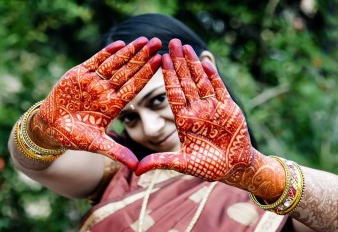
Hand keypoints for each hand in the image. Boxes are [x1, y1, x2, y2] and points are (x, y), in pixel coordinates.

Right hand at [34, 37, 161, 169]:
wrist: (51, 128)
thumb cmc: (75, 137)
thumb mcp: (97, 145)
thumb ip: (117, 152)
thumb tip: (138, 168)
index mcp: (114, 105)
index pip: (134, 87)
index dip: (146, 74)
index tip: (160, 62)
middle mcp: (107, 91)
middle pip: (128, 71)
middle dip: (142, 57)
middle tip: (157, 43)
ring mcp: (94, 81)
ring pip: (114, 63)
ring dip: (128, 51)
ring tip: (143, 40)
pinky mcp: (79, 74)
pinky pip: (95, 61)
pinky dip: (106, 52)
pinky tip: (120, 44)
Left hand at [136, 39, 252, 180]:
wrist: (235, 168)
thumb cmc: (209, 167)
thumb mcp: (183, 164)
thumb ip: (161, 162)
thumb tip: (136, 170)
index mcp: (184, 119)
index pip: (174, 93)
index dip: (168, 76)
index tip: (160, 59)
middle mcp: (196, 110)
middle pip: (186, 81)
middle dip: (179, 62)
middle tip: (171, 42)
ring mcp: (213, 107)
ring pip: (201, 81)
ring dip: (194, 64)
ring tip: (186, 46)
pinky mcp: (229, 108)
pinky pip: (219, 89)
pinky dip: (213, 77)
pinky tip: (206, 62)